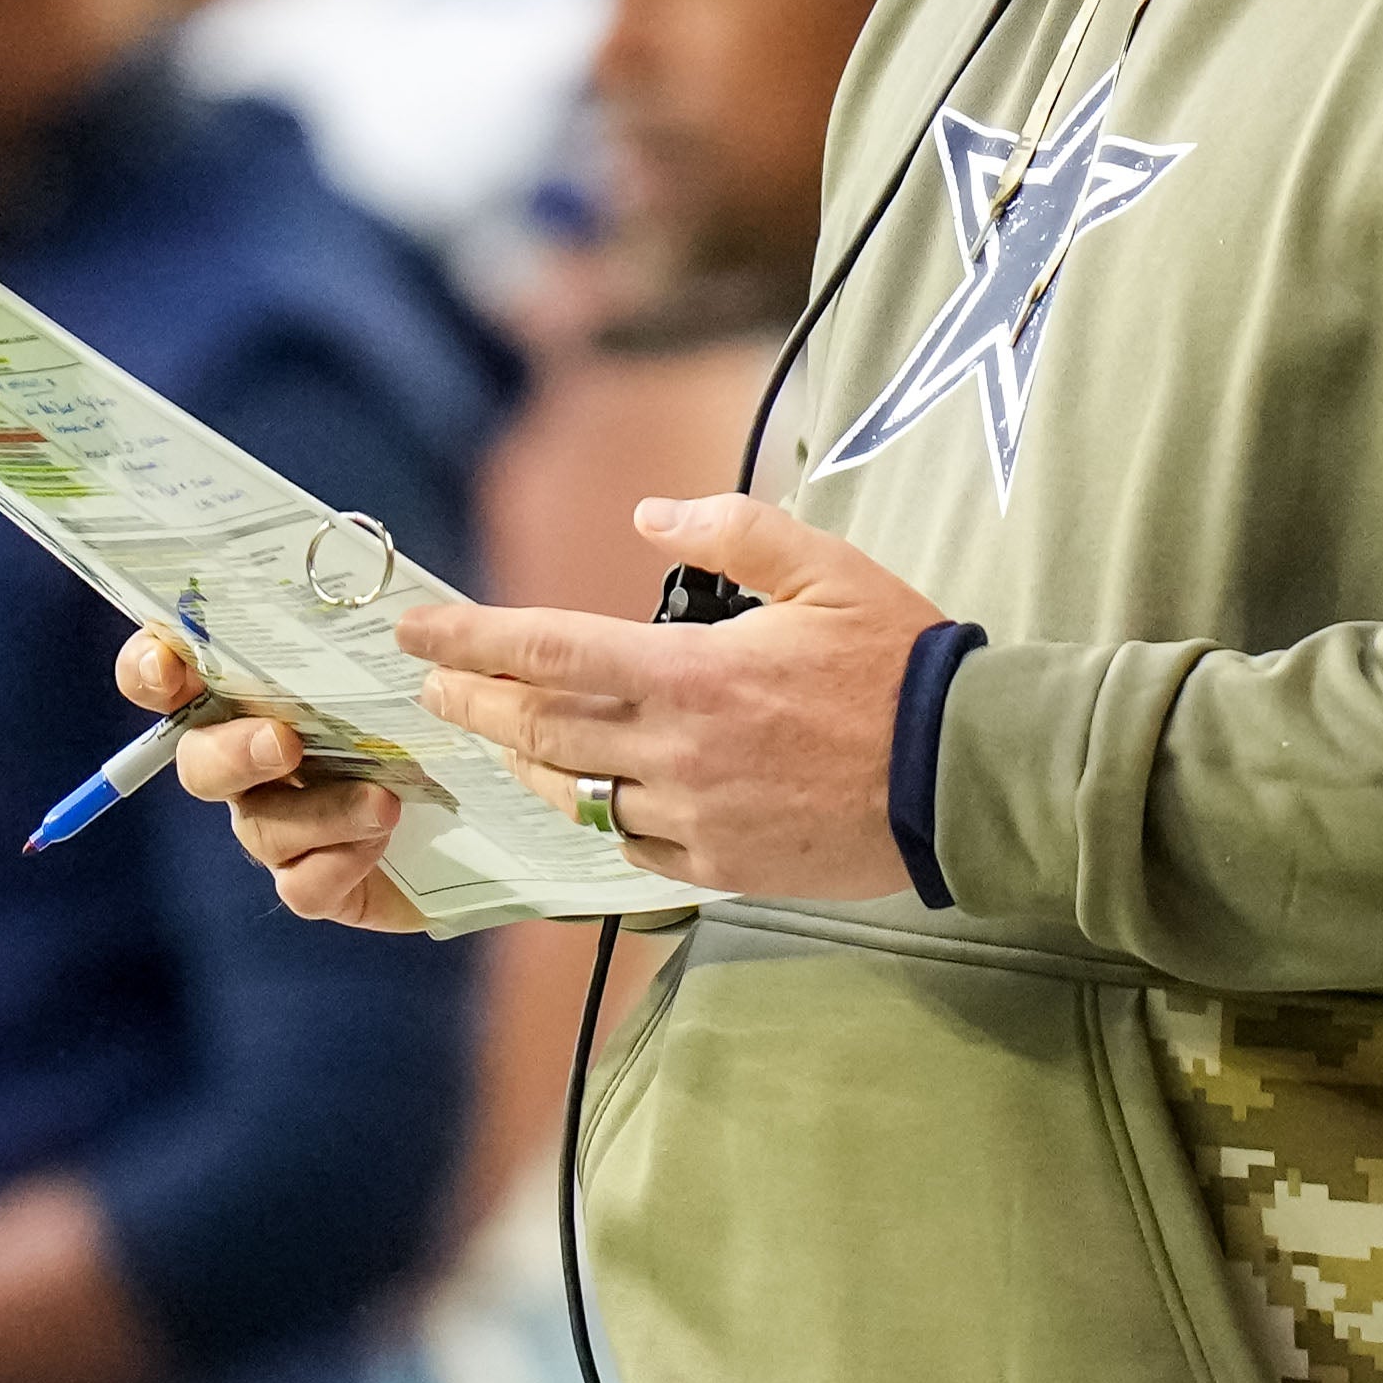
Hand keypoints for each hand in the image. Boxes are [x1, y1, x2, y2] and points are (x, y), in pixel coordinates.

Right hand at [122, 627, 432, 933]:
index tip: (170, 669)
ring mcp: (281, 826)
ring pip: (258, 827)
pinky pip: (300, 886)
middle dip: (230, 752)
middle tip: (283, 742)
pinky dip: (336, 862)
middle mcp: (252, 763)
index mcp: (258, 695)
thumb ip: (376, 632)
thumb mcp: (413, 661)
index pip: (170, 676)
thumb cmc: (443, 713)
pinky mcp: (319, 883)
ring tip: (383, 802)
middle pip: (197, 762)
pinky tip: (381, 841)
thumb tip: (392, 607)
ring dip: (316, 811)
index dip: (151, 669)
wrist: (495, 807)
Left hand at [400, 496, 945, 902]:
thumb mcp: (827, 567)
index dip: (472, 642)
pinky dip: (602, 818)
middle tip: (436, 691)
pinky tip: (593, 795)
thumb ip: (734, 530)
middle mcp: (678, 754)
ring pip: (578, 796)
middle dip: (476, 705)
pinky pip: (633, 848)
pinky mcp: (723, 870)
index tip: (416, 634)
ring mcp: (696, 820)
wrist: (966, 776)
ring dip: (529, 763)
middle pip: (541, 730)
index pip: (550, 653)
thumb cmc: (901, 664)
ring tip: (504, 737)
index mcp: (693, 675)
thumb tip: (651, 511)